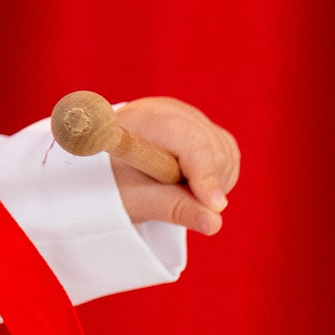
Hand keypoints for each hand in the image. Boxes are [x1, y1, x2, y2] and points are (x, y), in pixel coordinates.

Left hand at [108, 96, 240, 235]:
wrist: (107, 169)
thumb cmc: (114, 183)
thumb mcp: (139, 200)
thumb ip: (176, 209)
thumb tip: (215, 223)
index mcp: (145, 120)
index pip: (189, 141)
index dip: (205, 173)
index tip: (215, 206)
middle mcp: (171, 111)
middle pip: (212, 147)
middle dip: (209, 183)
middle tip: (184, 206)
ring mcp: (188, 116)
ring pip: (226, 152)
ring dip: (215, 183)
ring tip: (179, 194)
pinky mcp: (201, 126)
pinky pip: (227, 153)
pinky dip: (217, 177)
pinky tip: (191, 186)